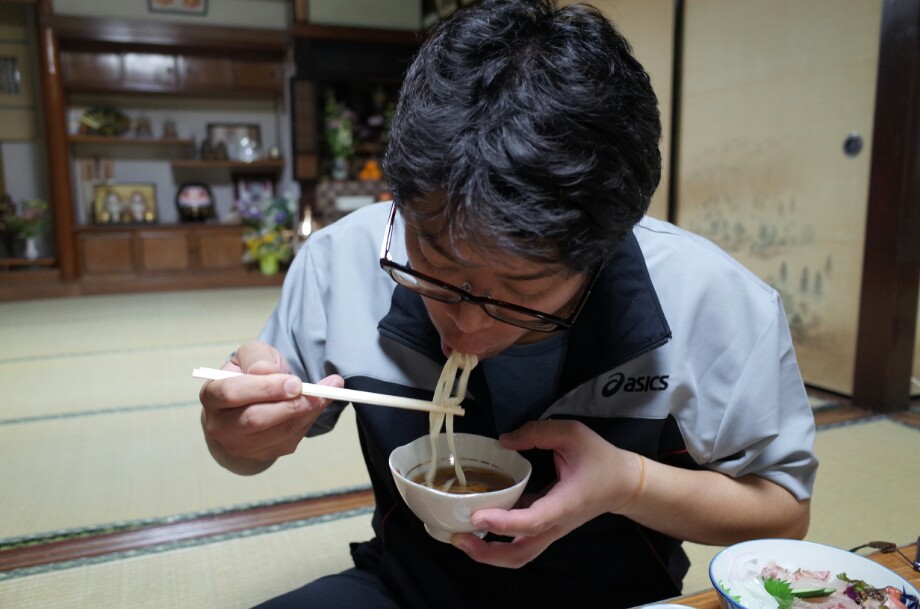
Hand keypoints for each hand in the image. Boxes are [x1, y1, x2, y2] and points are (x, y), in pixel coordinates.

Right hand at [199, 340, 343, 473]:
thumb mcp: (250, 356)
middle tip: (315, 392)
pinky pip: (292, 439)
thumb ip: (257, 358)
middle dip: (290, 405)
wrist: (246, 406)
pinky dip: (311, 420)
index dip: (265, 388)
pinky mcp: (264, 454)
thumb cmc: (248, 376)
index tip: (294, 382)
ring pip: (279, 433)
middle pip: (255, 419)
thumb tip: (267, 372)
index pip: (232, 393)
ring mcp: (241, 445)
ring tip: (328, 391)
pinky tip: (320, 403)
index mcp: (212, 396)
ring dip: (308, 412)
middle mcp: (220, 426)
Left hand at [451, 419, 642, 567]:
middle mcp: (556, 524)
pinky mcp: (546, 526)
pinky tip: (479, 523)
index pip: (532, 522)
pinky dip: (498, 540)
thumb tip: (503, 441)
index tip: (477, 517)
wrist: (624, 483)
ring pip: (520, 555)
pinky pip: (521, 541)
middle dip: (487, 554)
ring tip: (461, 538)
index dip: (503, 523)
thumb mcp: (572, 434)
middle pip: (521, 555)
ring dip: (489, 553)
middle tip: (458, 538)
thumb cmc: (600, 459)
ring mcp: (551, 529)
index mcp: (564, 503)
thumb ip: (538, 432)